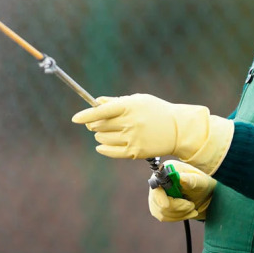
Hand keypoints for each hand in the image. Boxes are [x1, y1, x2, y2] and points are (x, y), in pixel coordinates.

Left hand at [72, 93, 233, 173]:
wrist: (177, 129)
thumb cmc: (155, 111)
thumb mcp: (138, 100)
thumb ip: (115, 101)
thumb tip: (96, 102)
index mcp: (129, 107)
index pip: (101, 111)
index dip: (86, 115)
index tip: (75, 118)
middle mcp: (130, 123)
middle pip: (99, 125)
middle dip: (94, 124)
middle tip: (97, 123)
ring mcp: (132, 138)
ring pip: (103, 138)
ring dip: (100, 135)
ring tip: (109, 132)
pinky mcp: (135, 152)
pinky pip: (110, 152)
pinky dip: (102, 148)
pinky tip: (101, 145)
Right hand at [148, 160, 215, 221]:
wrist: (204, 193)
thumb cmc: (201, 183)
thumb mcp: (200, 181)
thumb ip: (190, 180)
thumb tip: (180, 178)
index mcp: (165, 171)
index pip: (156, 187)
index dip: (161, 197)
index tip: (168, 205)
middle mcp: (157, 182)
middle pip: (158, 202)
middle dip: (177, 207)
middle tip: (192, 205)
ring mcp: (156, 195)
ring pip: (162, 212)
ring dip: (180, 213)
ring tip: (192, 208)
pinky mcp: (158, 206)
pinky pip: (163, 217)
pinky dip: (178, 217)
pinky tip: (188, 212)